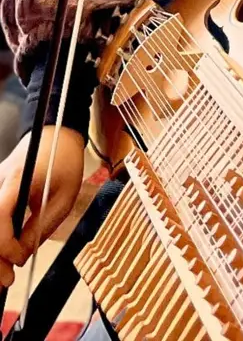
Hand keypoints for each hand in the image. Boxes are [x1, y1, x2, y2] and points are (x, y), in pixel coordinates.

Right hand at [0, 127, 83, 286]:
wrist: (56, 134)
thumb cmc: (64, 162)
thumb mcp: (64, 196)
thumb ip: (42, 227)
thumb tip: (22, 256)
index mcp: (17, 179)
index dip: (4, 243)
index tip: (19, 259)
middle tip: (6, 280)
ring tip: (3, 275)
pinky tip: (2, 257)